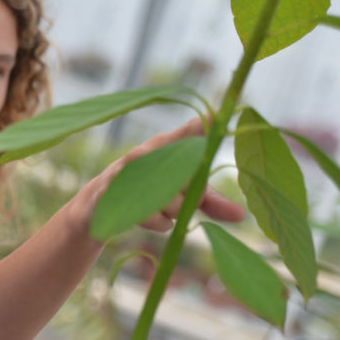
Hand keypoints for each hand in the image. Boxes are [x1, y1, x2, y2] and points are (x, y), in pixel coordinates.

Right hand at [61, 116, 245, 237]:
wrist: (97, 206)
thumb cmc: (146, 191)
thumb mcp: (181, 194)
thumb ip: (211, 201)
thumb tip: (242, 216)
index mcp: (163, 145)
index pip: (190, 131)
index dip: (206, 125)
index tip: (219, 116)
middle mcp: (145, 153)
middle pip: (189, 181)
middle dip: (192, 198)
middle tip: (182, 198)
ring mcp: (126, 173)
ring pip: (174, 203)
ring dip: (173, 213)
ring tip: (160, 207)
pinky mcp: (115, 195)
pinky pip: (156, 218)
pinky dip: (158, 224)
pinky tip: (146, 215)